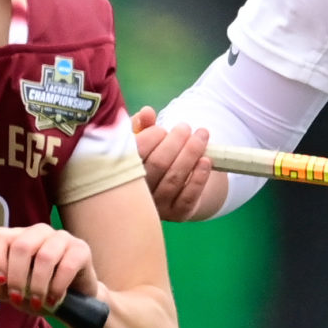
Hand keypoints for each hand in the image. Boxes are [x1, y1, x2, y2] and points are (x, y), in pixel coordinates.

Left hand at [0, 222, 98, 313]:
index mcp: (17, 237)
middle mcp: (38, 232)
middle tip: (17, 298)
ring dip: (37, 285)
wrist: (74, 300)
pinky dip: (57, 286)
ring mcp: (61, 238)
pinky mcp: (81, 249)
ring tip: (36, 302)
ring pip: (44, 256)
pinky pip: (67, 265)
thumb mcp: (14, 293)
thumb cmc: (40, 291)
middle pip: (21, 246)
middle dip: (16, 277)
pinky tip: (54, 299)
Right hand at [132, 106, 223, 221]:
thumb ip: (142, 126)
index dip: (152, 136)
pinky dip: (199, 177)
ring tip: (201, 135)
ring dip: (191, 153)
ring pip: (175, 179)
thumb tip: (147, 112)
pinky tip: (206, 161)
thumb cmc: (149, 158)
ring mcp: (157, 207)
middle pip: (158, 164)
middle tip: (185, 127)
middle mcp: (136, 194)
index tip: (162, 129)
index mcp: (122, 173)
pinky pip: (189, 197)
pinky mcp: (177, 214)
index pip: (136, 152)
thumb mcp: (142, 141)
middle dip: (175, 141)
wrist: (166, 188)